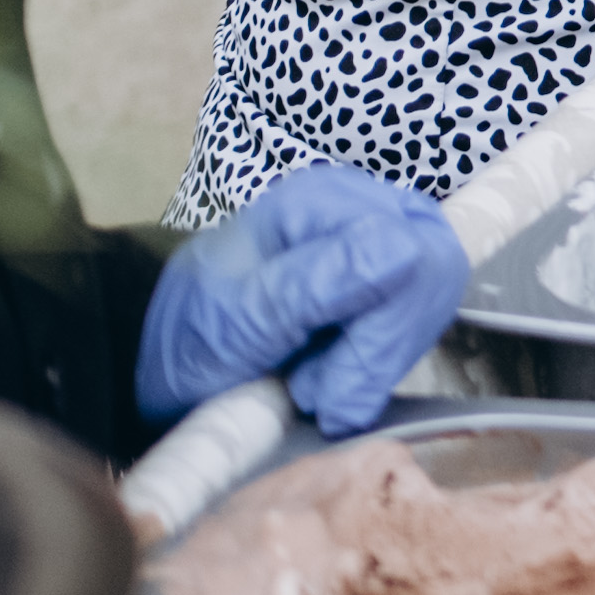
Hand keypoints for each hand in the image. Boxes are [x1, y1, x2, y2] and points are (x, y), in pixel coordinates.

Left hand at [140, 161, 466, 431]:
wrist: (161, 360)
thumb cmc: (190, 338)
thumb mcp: (242, 318)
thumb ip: (320, 282)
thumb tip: (405, 251)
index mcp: (326, 201)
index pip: (412, 256)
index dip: (383, 336)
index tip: (326, 393)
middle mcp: (362, 206)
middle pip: (433, 272)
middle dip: (384, 349)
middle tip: (319, 393)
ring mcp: (376, 238)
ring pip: (433, 299)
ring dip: (380, 359)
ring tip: (316, 384)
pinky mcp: (383, 274)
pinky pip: (417, 316)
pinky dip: (380, 359)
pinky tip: (334, 372)